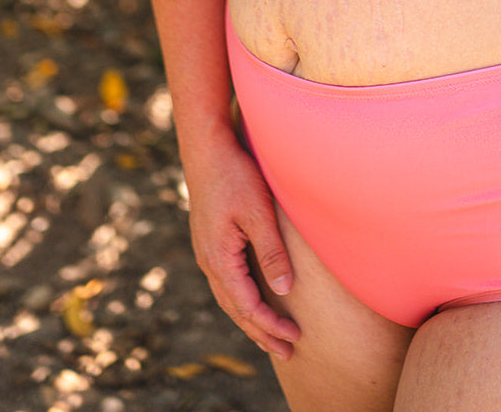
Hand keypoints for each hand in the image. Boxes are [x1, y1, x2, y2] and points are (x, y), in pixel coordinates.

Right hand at [185, 127, 300, 359]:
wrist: (206, 149)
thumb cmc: (235, 175)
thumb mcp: (259, 211)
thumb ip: (271, 251)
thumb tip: (285, 288)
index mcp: (219, 258)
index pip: (247, 305)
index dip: (270, 325)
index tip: (294, 337)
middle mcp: (208, 260)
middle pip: (235, 309)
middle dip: (260, 333)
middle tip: (286, 351)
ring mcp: (206, 252)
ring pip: (228, 298)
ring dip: (250, 319)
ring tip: (271, 336)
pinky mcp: (210, 242)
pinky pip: (225, 283)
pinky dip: (241, 300)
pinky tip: (253, 301)